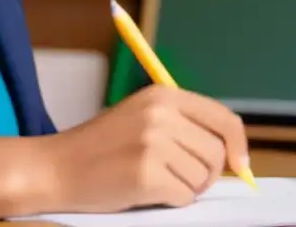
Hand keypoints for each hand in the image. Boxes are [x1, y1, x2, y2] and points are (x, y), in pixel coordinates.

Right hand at [32, 84, 250, 212]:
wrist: (55, 168)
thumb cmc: (102, 148)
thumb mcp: (143, 118)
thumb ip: (183, 126)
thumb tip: (231, 151)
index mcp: (164, 95)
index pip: (223, 118)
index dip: (237, 144)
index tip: (240, 163)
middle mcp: (162, 114)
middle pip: (216, 152)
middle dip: (207, 173)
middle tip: (183, 179)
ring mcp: (154, 143)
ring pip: (201, 177)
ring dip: (186, 188)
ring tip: (157, 182)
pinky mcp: (146, 174)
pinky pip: (183, 197)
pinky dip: (171, 201)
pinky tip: (146, 192)